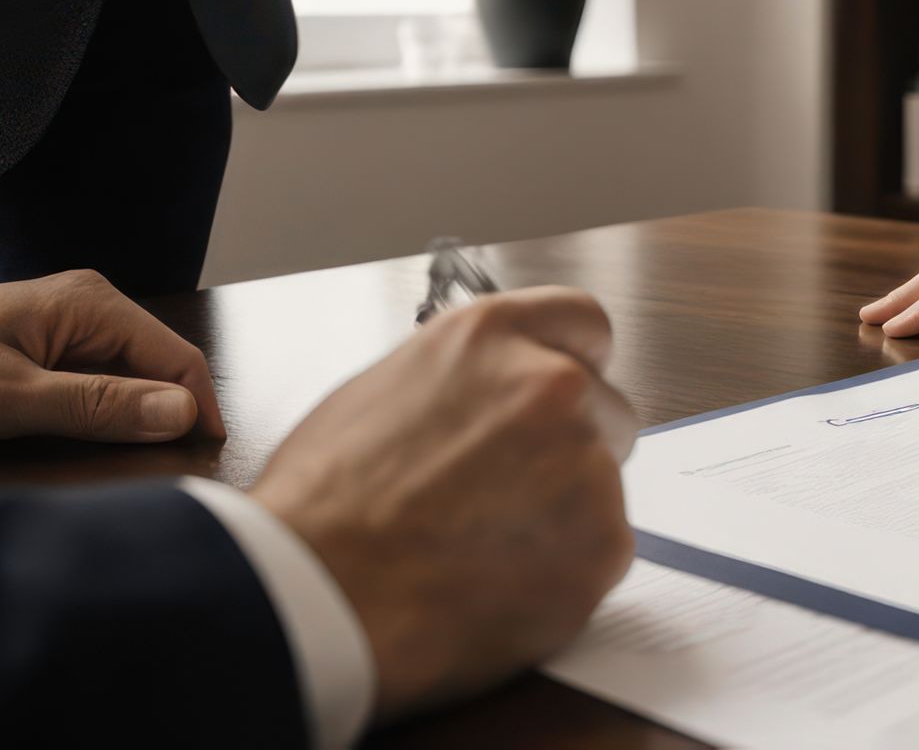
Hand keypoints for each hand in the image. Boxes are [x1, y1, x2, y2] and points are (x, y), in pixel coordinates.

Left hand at [0, 270, 221, 441]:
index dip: (199, 406)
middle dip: (170, 410)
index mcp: (90, 302)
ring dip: (139, 411)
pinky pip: (101, 377)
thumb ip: (97, 406)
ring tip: (151, 455)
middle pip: (157, 363)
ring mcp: (69, 323)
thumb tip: (184, 414)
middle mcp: (89, 304)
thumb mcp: (12, 396)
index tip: (209, 454)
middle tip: (179, 463)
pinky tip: (107, 435)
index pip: (177, 354)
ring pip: (130, 373)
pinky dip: (110, 407)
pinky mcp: (50, 345)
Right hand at [251, 287, 636, 719]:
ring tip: (479, 550)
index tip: (563, 397)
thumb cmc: (322, 504)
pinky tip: (496, 586)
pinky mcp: (604, 544)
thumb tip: (494, 399)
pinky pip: (600, 554)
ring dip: (564, 515)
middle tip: (509, 494)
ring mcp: (587, 465)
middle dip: (572, 449)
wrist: (311, 594)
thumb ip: (466, 383)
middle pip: (606, 411)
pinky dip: (563, 573)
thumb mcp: (386, 391)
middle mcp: (554, 385)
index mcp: (494, 336)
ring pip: (604, 490)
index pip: (584, 324)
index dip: (574, 365)